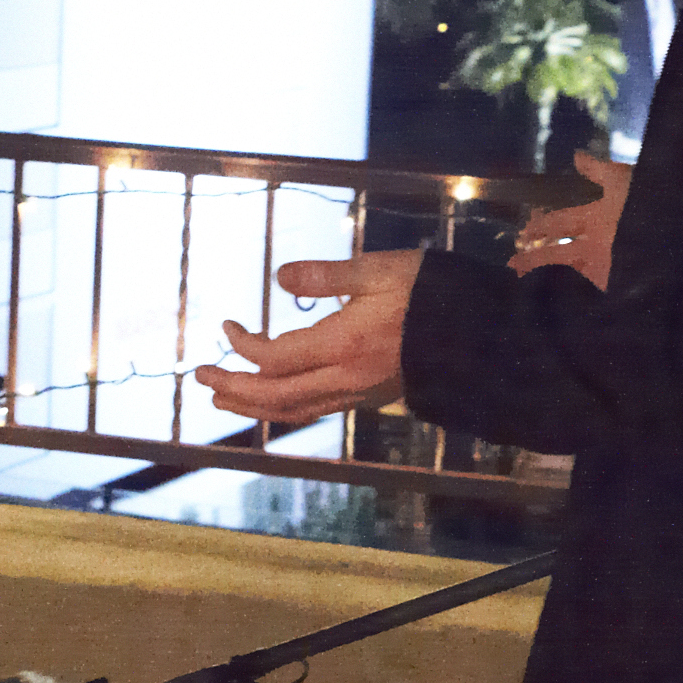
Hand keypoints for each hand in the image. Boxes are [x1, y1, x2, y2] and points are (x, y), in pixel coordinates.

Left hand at [196, 250, 417, 426]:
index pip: (274, 358)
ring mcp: (358, 394)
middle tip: (201, 377)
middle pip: (275, 397)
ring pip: (293, 411)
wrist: (482, 337)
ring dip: (252, 405)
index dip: (241, 347)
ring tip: (223, 397)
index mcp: (344, 345)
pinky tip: (274, 397)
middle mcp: (347, 378)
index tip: (226, 325)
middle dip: (233, 388)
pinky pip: (315, 410)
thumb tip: (279, 277)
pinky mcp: (369, 398)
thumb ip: (327, 276)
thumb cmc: (433, 294)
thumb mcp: (379, 270)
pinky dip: (283, 406)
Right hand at [510, 153, 631, 288]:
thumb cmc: (643, 206)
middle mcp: (597, 237)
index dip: (545, 218)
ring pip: (560, 258)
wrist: (663, 242)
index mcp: (601, 214)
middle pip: (559, 238)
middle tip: (514, 241)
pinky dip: (552, 278)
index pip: (565, 216)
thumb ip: (598, 169)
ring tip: (512, 264)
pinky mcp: (601, 277)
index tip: (525, 219)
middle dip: (537, 239)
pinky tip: (531, 278)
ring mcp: (598, 258)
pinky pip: (572, 278)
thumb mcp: (622, 181)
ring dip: (536, 260)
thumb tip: (576, 155)